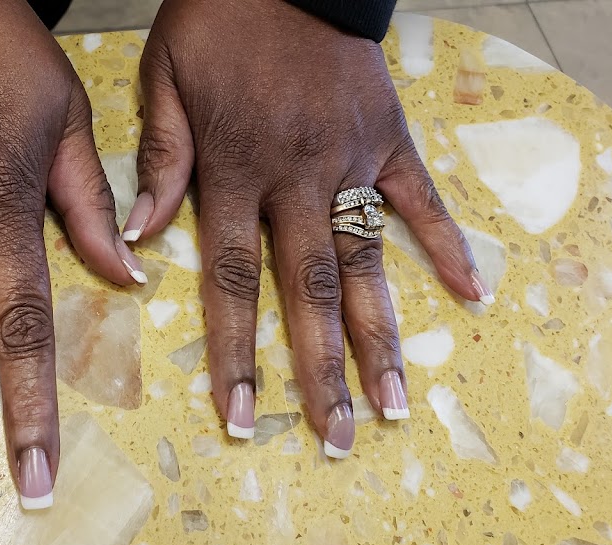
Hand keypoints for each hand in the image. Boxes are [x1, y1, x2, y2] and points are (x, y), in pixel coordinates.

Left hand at [128, 0, 491, 454]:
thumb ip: (159, 161)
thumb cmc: (213, 21)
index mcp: (234, 169)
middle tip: (339, 436)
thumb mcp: (165, 80)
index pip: (235, 280)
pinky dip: (446, 242)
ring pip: (367, 260)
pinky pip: (422, 197)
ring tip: (396, 399)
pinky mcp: (390, 138)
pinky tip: (469, 293)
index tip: (239, 414)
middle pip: (310, 290)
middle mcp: (296, 177)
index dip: (236, 353)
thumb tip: (143, 242)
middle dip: (321, 369)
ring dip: (383, 334)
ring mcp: (350, 160)